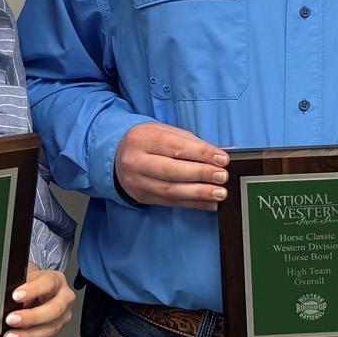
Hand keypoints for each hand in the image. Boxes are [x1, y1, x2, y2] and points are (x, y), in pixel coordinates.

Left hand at [0, 264, 75, 336]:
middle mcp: (63, 301)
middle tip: (11, 319)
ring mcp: (59, 320)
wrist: (35, 292)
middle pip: (54, 310)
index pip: (49, 283)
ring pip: (48, 331)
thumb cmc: (29, 283)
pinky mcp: (50, 335)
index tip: (16, 296)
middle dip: (31, 317)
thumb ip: (16, 283)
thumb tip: (1, 293)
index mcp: (56, 281)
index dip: (33, 290)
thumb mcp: (24, 276)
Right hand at [114, 121, 228, 209]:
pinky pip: (169, 203)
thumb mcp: (164, 132)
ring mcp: (136, 181)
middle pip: (172, 170)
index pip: (175, 147)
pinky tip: (209, 203)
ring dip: (199, 193)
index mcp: (142, 139)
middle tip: (222, 176)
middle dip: (201, 174)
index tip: (222, 159)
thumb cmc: (147, 141)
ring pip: (170, 190)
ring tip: (219, 193)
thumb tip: (216, 156)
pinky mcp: (141, 196)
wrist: (114, 155)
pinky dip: (192, 204)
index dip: (201, 153)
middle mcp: (135, 161)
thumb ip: (190, 142)